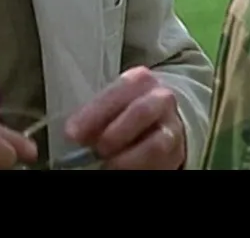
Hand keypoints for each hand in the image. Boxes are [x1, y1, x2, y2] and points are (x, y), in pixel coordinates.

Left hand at [65, 66, 184, 169]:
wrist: (162, 118)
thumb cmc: (126, 109)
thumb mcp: (112, 104)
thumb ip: (95, 116)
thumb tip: (75, 137)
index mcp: (140, 80)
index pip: (116, 93)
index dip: (93, 114)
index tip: (72, 134)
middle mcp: (161, 98)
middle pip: (141, 112)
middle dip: (114, 134)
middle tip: (96, 149)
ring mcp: (173, 125)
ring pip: (157, 143)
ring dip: (129, 158)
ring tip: (109, 165)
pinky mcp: (178, 151)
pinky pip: (161, 162)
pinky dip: (139, 168)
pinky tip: (122, 169)